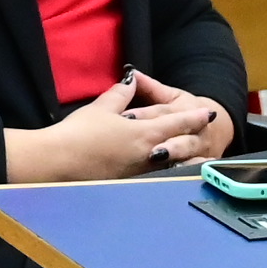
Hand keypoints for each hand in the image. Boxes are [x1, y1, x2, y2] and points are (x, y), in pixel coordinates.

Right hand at [6, 74, 213, 182]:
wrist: (58, 164)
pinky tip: (165, 174)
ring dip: (185, 160)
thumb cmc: (78, 134)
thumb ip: (120, 94)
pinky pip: (153, 178)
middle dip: (194, 139)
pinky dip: (164, 173)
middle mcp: (147, 155)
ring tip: (197, 160)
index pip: (176, 122)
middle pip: (179, 145)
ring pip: (171, 165)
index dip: (193, 116)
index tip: (207, 114)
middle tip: (208, 137)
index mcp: (143, 133)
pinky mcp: (127, 186)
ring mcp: (138, 174)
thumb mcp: (101, 108)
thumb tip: (131, 81)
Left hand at [128, 70, 236, 162]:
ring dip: (175, 153)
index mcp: (184, 108)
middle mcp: (194, 127)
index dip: (144, 114)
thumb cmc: (187, 110)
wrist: (220, 126)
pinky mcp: (204, 162)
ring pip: (188, 150)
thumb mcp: (171, 97)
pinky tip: (172, 174)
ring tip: (157, 156)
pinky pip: (196, 168)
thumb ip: (150, 87)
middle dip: (161, 135)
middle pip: (177, 130)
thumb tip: (130, 72)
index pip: (161, 111)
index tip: (125, 116)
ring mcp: (201, 146)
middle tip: (143, 141)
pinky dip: (186, 170)